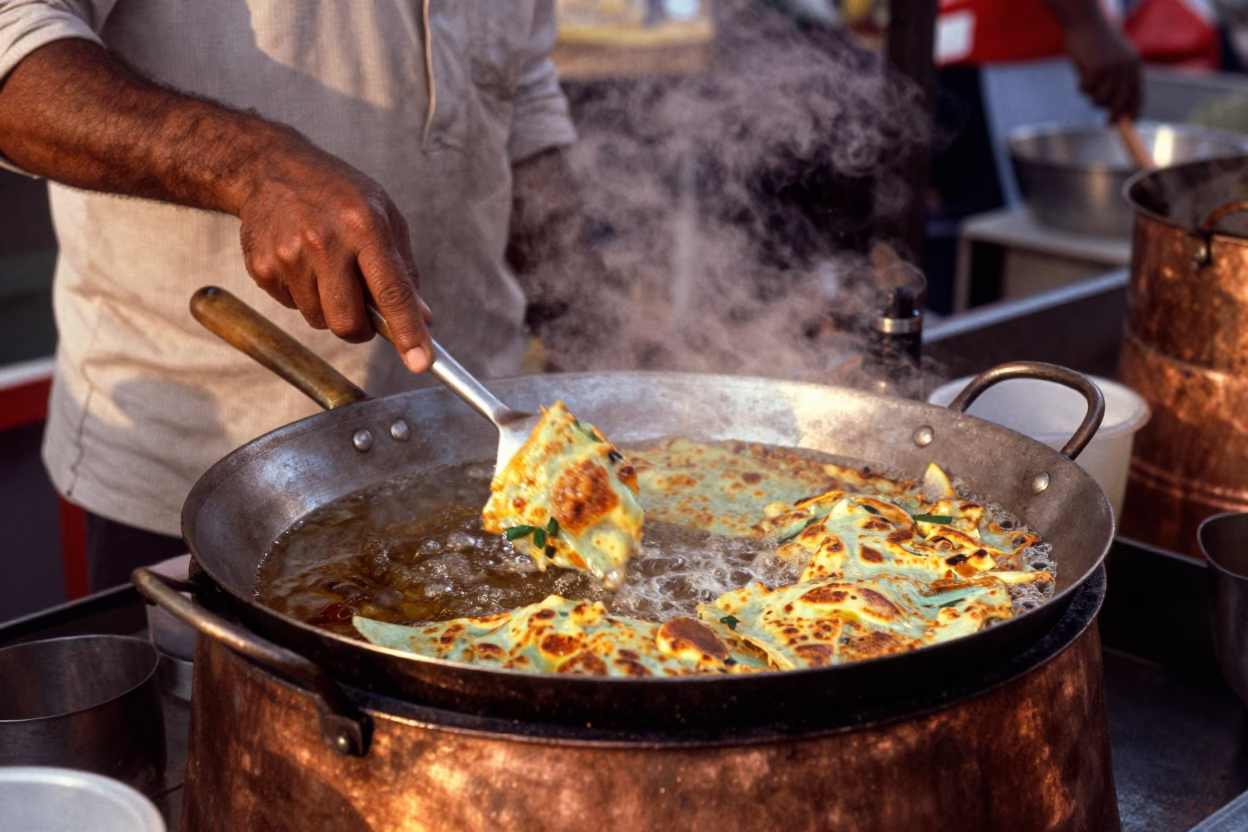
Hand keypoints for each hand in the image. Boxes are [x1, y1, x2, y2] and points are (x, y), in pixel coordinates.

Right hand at [234, 136, 433, 371]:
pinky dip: (303, 295)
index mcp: (365, 226)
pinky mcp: (262, 266)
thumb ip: (403, 270)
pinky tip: (302, 262)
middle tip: (363, 312)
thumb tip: (422, 319)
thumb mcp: (384, 215)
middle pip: (348, 322)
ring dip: (330, 308)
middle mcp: (325, 241)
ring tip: (327, 269)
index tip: (420, 363)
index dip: (408, 332)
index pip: (391, 292)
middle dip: (361, 329)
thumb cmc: (339, 194)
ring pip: (320, 319)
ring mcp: (289, 255)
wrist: (270, 169)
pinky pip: (292, 307)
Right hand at [1063, 17, 1142, 120]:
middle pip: (1122, 102)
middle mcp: (1126, 67)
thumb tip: (1113, 104)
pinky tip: (1080, 77)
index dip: (1135, 111)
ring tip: (1087, 86)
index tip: (1129, 123)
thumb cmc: (1095, 40)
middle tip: (1107, 123)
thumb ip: (1117, 77)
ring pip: (1101, 98)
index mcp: (1134, 64)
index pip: (1138, 93)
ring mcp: (1111, 68)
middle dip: (1115, 115)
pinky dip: (1081, 87)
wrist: (1085, 20)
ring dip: (1092, 97)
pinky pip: (1086, 90)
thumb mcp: (1113, 58)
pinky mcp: (1096, 68)